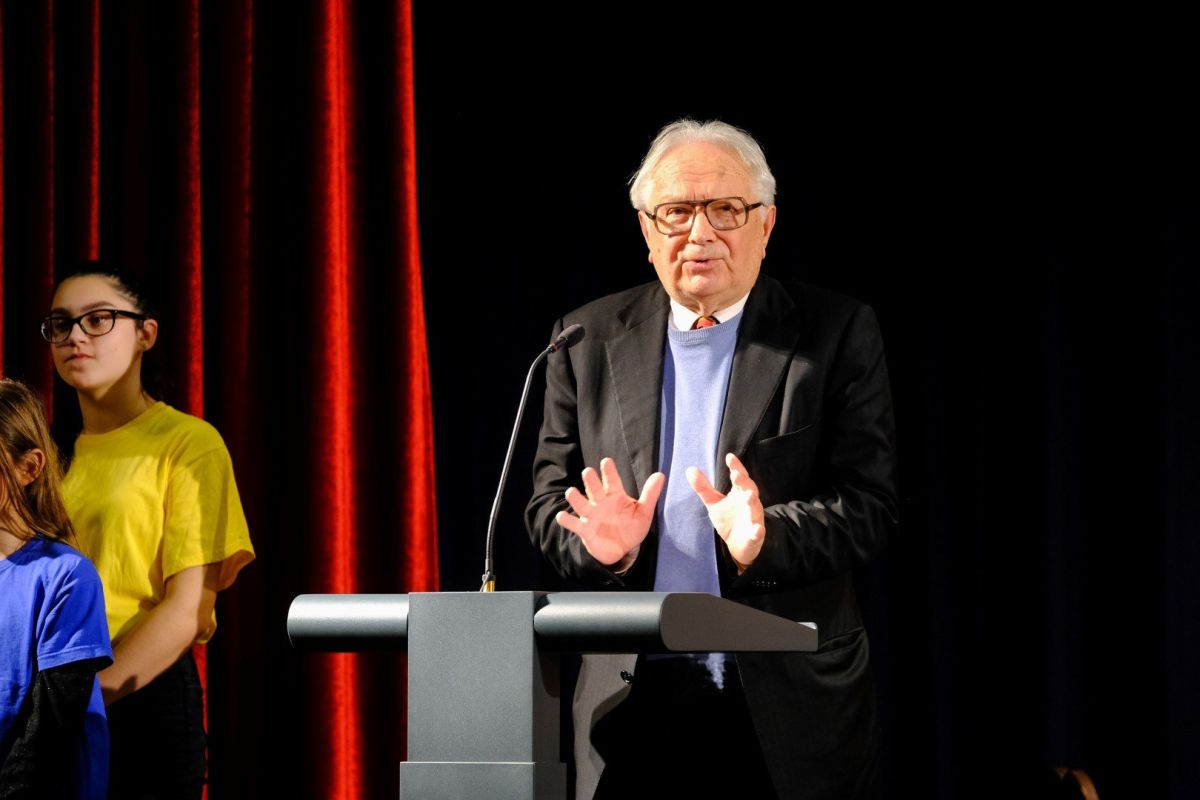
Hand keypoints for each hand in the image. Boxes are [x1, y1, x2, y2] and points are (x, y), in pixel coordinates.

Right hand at [555, 458, 664, 568]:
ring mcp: (592, 516)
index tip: (606, 461)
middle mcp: (601, 503)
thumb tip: (661, 474)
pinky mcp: (585, 530)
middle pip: (594, 489)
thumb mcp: (643, 512)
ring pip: (581, 504)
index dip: (609, 472)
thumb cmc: (631, 527)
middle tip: (588, 472)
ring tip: (571, 492)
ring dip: (575, 498)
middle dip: (591, 481)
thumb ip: (650, 494)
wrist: (622, 550)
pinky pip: (574, 524)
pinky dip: (567, 520)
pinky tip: (561, 516)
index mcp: (615, 496)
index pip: (612, 481)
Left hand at [687, 453, 764, 571]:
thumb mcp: (713, 502)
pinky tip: (757, 530)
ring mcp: (754, 518)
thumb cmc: (728, 519)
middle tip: (736, 475)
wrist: (738, 545)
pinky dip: (758, 531)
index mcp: (739, 492)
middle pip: (749, 489)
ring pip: (755, 509)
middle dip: (744, 482)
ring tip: (749, 497)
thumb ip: (703, 487)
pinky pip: (758, 532)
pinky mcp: (755, 535)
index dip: (735, 467)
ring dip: (753, 502)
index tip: (729, 457)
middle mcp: (749, 502)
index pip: (739, 477)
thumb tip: (690, 469)